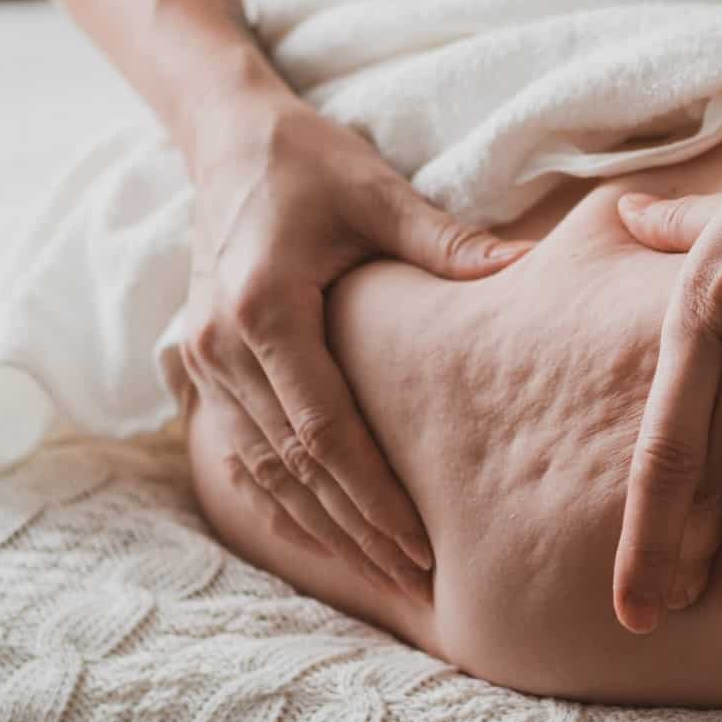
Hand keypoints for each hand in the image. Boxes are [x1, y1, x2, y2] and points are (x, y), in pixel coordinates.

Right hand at [181, 92, 534, 594]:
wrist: (227, 139)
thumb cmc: (313, 163)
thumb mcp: (379, 192)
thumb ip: (444, 240)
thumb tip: (523, 266)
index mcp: (264, 308)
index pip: (322, 429)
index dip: (371, 496)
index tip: (420, 545)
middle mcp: (220, 346)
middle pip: (292, 465)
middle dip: (354, 530)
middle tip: (418, 583)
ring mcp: (200, 359)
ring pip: (261, 469)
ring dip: (318, 526)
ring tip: (382, 575)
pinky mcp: (198, 363)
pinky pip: (238, 449)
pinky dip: (278, 498)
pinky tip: (320, 537)